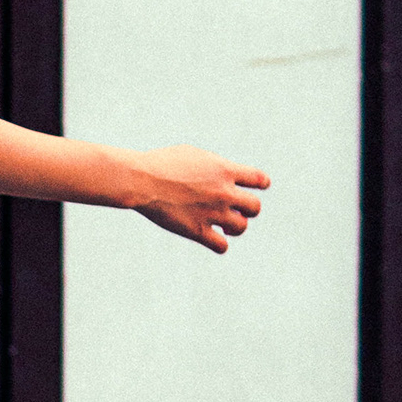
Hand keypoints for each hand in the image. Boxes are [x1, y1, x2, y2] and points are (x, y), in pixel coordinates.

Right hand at [134, 146, 270, 254]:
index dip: (260, 185)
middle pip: (255, 207)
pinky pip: (222, 246)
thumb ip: (215, 166)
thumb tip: (225, 174)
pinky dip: (220, 244)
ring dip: (234, 227)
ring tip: (224, 225)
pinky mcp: (197, 231)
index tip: (253, 188)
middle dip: (247, 209)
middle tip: (235, 209)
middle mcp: (224, 193)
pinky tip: (211, 237)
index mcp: (224, 170)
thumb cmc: (161, 163)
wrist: (141, 180)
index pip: (260, 180)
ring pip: (241, 227)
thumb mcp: (193, 155)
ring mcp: (212, 213)